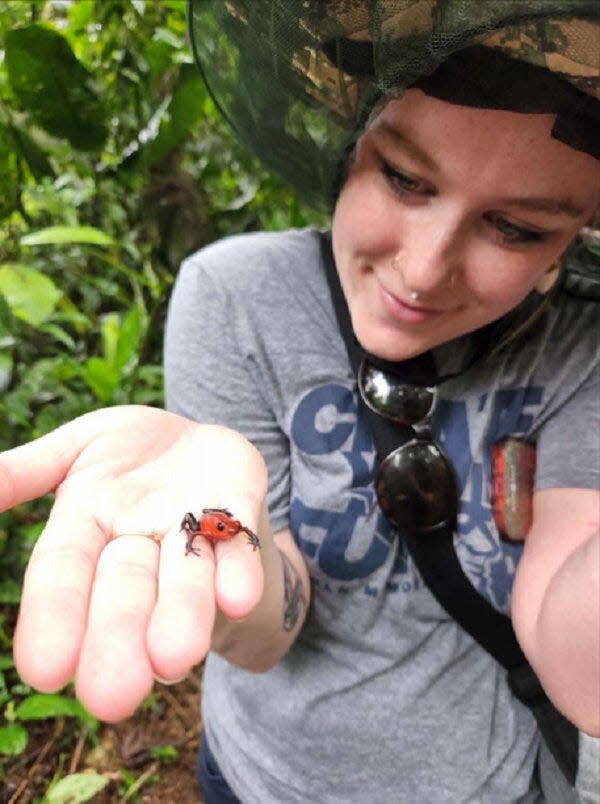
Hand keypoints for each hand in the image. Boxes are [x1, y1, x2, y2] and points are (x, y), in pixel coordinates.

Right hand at [1, 406, 266, 720]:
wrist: (196, 446)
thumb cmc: (126, 454)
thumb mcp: (76, 448)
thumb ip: (28, 471)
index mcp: (86, 527)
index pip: (62, 576)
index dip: (54, 618)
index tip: (45, 670)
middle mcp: (139, 543)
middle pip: (125, 592)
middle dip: (118, 637)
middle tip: (113, 695)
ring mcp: (193, 532)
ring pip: (185, 580)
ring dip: (182, 614)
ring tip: (176, 657)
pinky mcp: (240, 511)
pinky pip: (241, 545)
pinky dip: (240, 572)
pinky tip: (238, 600)